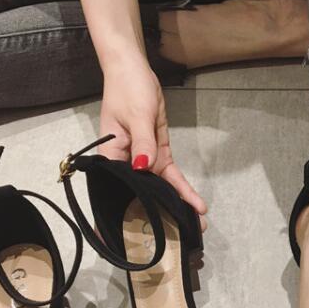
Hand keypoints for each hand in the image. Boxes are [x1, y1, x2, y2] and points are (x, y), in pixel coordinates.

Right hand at [98, 54, 206, 220]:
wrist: (133, 70)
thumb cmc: (127, 88)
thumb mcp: (137, 115)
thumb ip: (143, 143)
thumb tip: (144, 167)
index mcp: (111, 155)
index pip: (116, 191)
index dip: (124, 214)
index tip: (133, 238)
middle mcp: (125, 162)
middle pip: (142, 194)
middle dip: (160, 215)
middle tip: (182, 236)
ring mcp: (142, 158)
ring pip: (160, 187)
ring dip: (178, 204)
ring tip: (197, 224)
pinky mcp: (156, 151)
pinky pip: (170, 174)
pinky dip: (182, 188)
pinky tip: (196, 203)